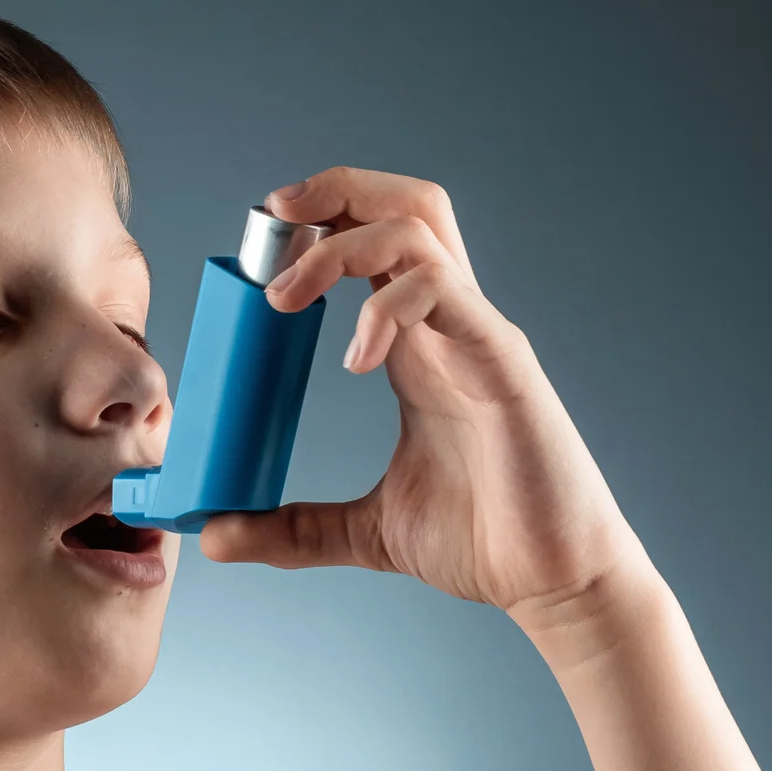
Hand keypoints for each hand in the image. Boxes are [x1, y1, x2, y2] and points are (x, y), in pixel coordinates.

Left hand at [199, 167, 656, 647]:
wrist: (555, 580)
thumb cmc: (486, 540)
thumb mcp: (367, 531)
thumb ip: (294, 528)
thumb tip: (216, 536)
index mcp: (417, 347)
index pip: (372, 242)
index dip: (317, 224)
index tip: (255, 253)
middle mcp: (448, 325)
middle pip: (404, 202)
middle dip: (333, 190)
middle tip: (270, 220)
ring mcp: (478, 335)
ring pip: (418, 228)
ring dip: (341, 243)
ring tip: (284, 297)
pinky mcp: (503, 362)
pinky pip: (445, 292)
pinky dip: (390, 306)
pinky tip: (357, 358)